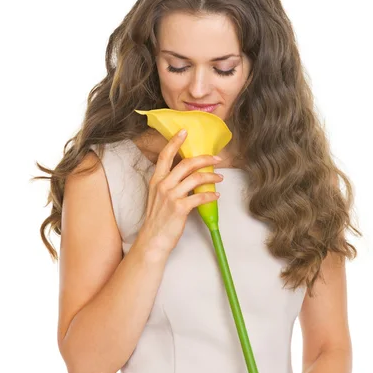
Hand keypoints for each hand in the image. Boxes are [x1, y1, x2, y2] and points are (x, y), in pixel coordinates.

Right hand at [139, 129, 223, 254]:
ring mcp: (171, 196)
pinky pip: (200, 197)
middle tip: (217, 159)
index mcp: (156, 180)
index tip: (185, 132)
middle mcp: (163, 185)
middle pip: (187, 163)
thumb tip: (187, 175)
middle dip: (205, 159)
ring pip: (196, 178)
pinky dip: (211, 196)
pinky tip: (216, 196)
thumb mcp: (157, 197)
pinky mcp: (180, 208)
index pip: (165, 155)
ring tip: (220, 179)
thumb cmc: (157, 220)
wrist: (153, 240)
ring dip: (212, 177)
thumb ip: (169, 184)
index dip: (175, 142)